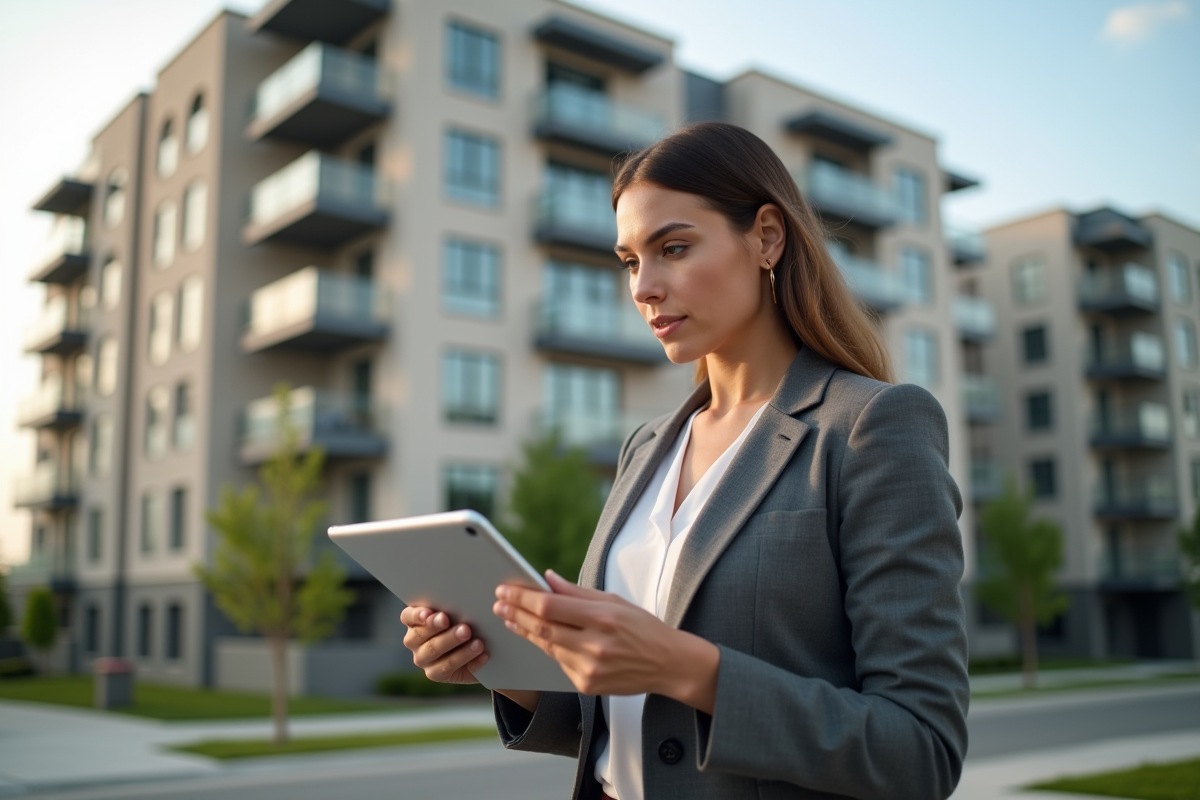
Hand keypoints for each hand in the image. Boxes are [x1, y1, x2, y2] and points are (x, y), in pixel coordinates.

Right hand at [400, 606, 487, 684]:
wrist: (478, 647)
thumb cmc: (465, 620)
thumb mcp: (459, 612)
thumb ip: (455, 606)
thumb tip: (465, 600)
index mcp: (415, 621)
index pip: (408, 616)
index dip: (416, 615)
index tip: (428, 613)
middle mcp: (414, 641)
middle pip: (420, 635)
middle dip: (438, 628)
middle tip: (462, 626)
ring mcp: (423, 659)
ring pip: (433, 652)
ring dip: (455, 645)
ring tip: (477, 642)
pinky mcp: (436, 674)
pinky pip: (449, 668)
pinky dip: (469, 661)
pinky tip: (483, 654)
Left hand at [493, 571, 719, 711]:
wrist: (668, 664)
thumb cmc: (643, 628)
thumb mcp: (614, 602)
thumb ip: (577, 592)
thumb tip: (546, 579)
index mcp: (603, 618)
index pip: (550, 606)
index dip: (523, 598)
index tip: (505, 590)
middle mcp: (595, 646)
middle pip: (543, 627)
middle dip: (516, 613)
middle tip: (499, 602)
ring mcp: (590, 669)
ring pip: (547, 647)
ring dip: (524, 631)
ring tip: (509, 617)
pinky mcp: (587, 685)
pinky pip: (558, 663)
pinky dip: (547, 647)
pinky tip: (535, 636)